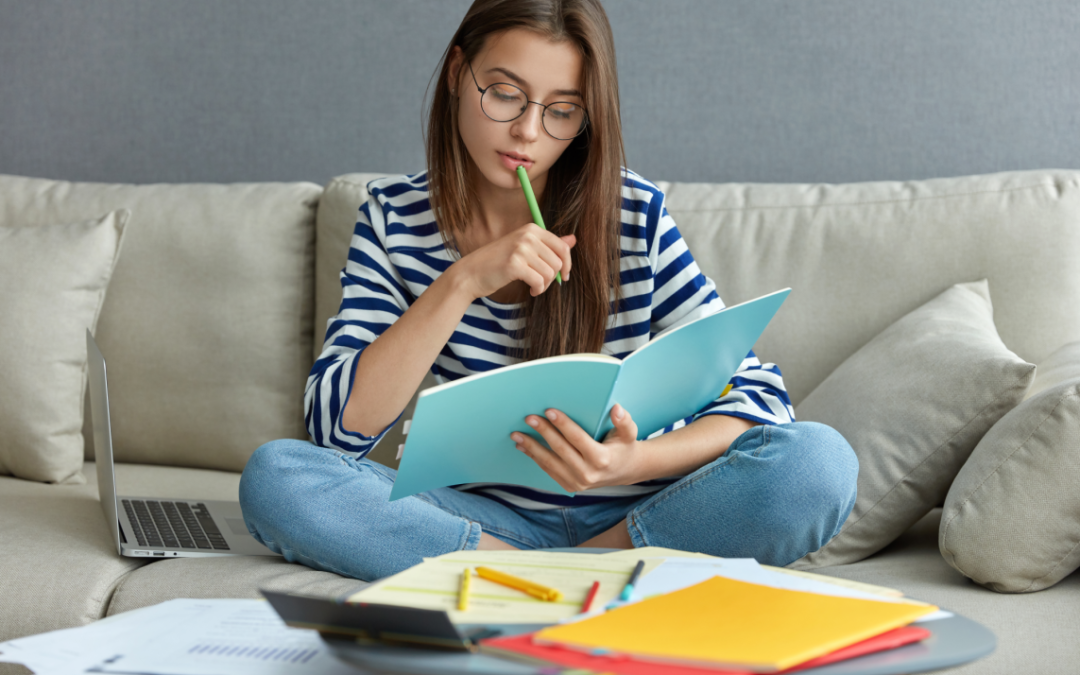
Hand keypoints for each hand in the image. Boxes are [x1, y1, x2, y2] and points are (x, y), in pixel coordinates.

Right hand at [453, 224, 574, 299]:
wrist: (471, 273)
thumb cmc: (498, 263)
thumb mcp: (524, 249)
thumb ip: (549, 245)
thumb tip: (573, 239)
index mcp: (532, 229)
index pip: (562, 247)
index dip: (567, 264)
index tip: (564, 276)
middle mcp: (527, 235)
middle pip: (557, 262)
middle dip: (553, 278)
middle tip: (541, 284)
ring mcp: (520, 249)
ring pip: (550, 273)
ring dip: (544, 285)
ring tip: (534, 287)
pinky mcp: (514, 264)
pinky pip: (539, 281)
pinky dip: (537, 290)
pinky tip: (531, 291)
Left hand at [510, 404, 641, 491]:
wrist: (625, 471)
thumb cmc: (624, 447)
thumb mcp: (629, 433)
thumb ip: (624, 421)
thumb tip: (616, 409)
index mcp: (601, 459)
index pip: (577, 439)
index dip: (563, 424)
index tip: (549, 411)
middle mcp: (588, 474)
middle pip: (560, 449)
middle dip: (543, 432)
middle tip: (529, 418)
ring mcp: (577, 482)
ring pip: (549, 462)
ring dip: (531, 447)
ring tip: (517, 434)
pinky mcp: (569, 486)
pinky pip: (548, 470)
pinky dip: (534, 458)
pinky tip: (524, 446)